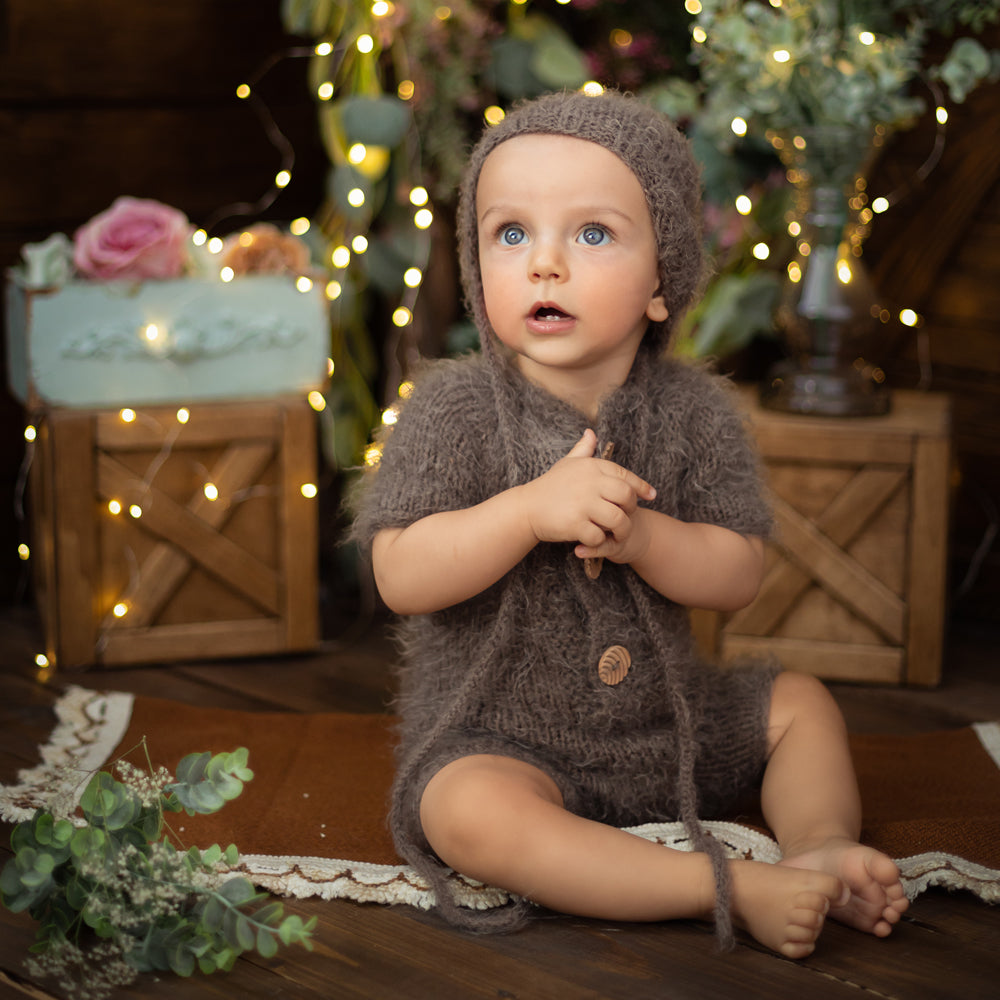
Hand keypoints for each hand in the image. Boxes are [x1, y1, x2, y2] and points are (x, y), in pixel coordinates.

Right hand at [519, 430, 655, 552]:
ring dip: (620, 530)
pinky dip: (600, 541)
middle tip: (627, 517)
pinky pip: (599, 536)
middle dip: (631, 510)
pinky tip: (595, 539)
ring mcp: (583, 504)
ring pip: (617, 520)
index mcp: (591, 467)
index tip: (651, 496)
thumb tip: (591, 433)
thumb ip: (583, 449)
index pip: (625, 475)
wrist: (527, 508)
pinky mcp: (575, 523)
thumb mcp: (567, 464)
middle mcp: (590, 483)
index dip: (641, 487)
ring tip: (616, 534)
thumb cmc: (549, 486)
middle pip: (626, 497)